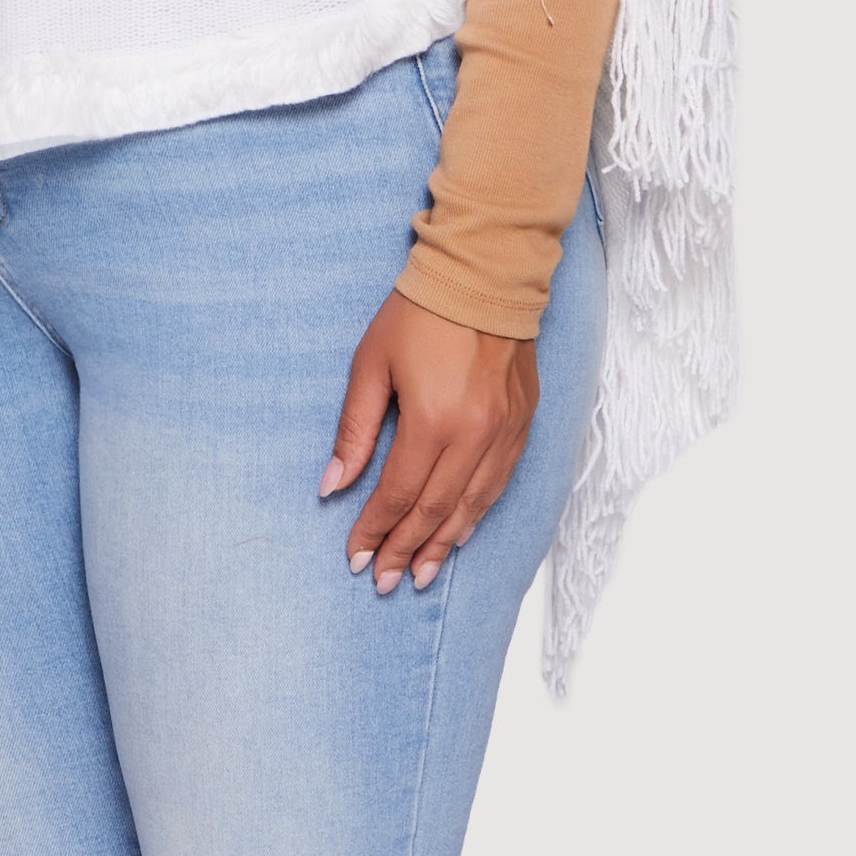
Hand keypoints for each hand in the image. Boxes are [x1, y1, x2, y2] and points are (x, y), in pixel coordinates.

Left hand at [319, 289, 538, 592]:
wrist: (485, 274)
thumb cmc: (418, 314)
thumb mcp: (370, 365)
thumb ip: (353, 432)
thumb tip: (332, 487)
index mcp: (432, 420)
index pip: (398, 493)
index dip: (375, 529)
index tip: (356, 557)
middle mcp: (474, 434)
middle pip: (436, 509)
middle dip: (406, 549)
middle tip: (384, 581)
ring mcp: (505, 431)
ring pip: (472, 505)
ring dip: (443, 544)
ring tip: (421, 574)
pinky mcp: (523, 423)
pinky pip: (499, 483)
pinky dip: (477, 514)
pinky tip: (459, 534)